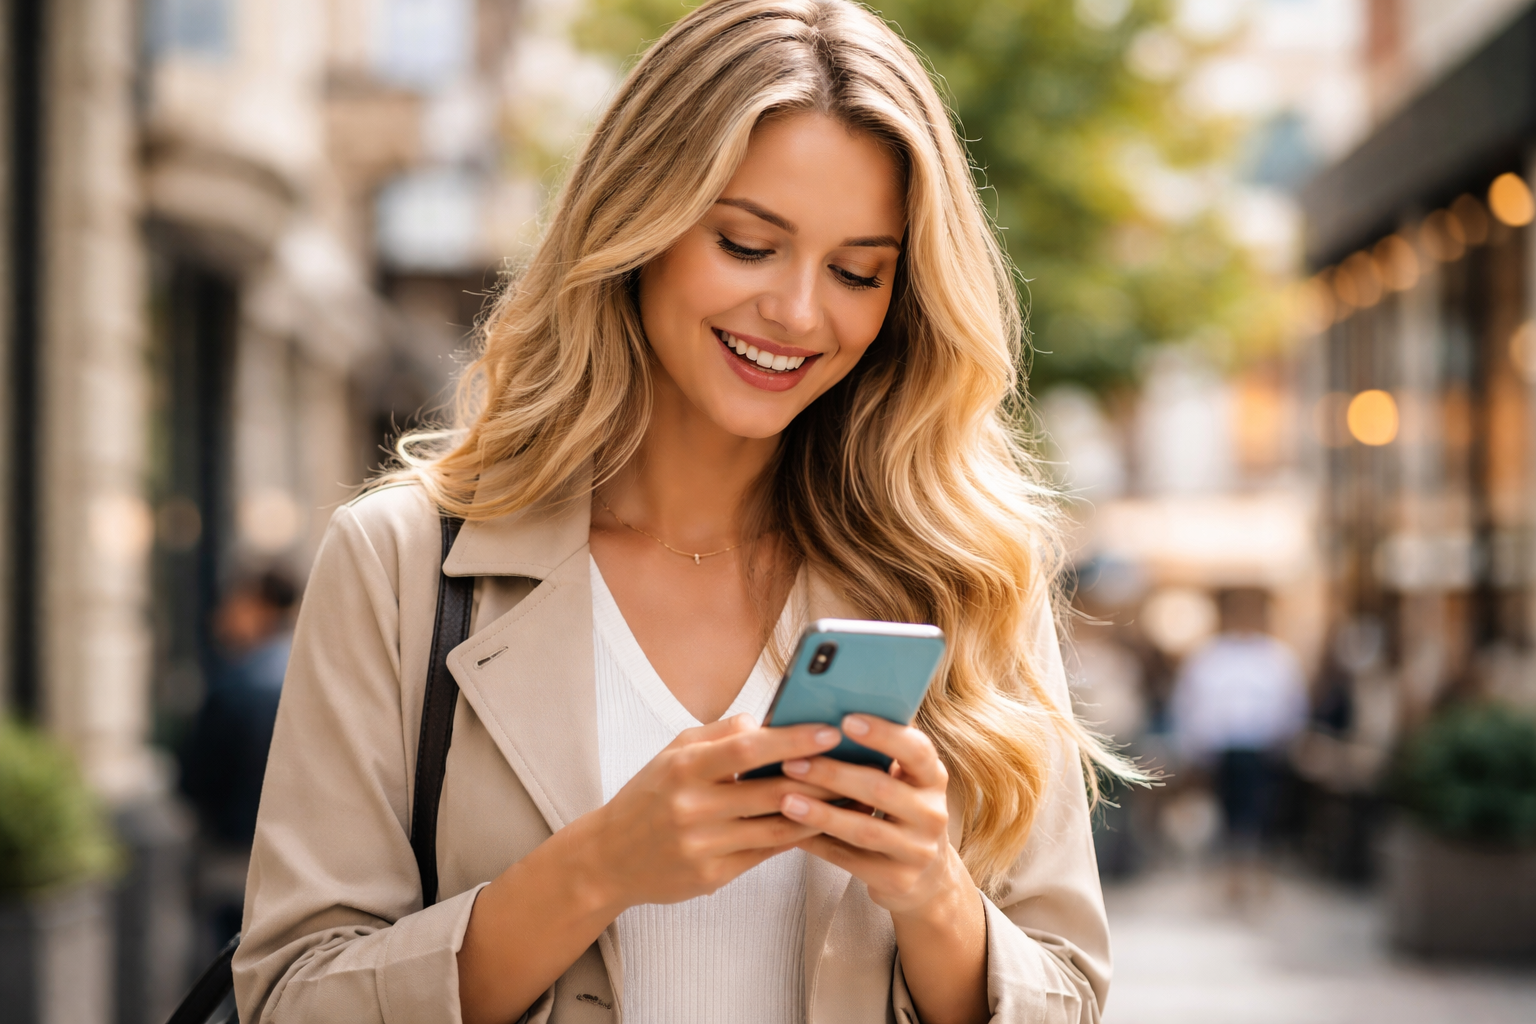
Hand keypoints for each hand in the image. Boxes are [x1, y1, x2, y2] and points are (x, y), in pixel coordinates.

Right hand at [575, 714, 841, 910]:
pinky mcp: (712, 877)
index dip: (793, 739)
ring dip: (819, 811)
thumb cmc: (650, 795)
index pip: (748, 749)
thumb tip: (767, 722)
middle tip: (859, 764)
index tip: (830, 730)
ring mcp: (703, 846)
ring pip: (777, 826)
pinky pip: (766, 853)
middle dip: (820, 777)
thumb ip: (721, 734)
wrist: (609, 857)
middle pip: (772, 791)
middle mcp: (693, 807)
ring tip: (851, 795)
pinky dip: (797, 837)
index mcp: (684, 768)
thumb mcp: (674, 752)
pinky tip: (821, 823)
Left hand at [777, 715, 972, 919]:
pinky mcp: (898, 880)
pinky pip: (850, 860)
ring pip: (863, 828)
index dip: (883, 734)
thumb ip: (877, 757)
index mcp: (933, 778)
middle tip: (791, 761)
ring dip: (820, 812)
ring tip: (784, 799)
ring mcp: (918, 851)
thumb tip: (819, 720)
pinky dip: (818, 843)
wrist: (925, 879)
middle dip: (832, 774)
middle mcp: (932, 813)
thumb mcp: (902, 784)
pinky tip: (790, 830)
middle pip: (879, 789)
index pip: (916, 750)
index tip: (845, 720)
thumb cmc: (899, 813)